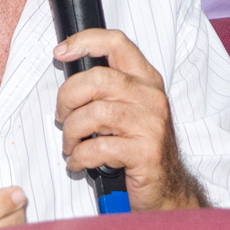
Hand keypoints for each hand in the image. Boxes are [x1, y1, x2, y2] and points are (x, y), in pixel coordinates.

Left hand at [53, 29, 202, 210]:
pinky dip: (79, 157)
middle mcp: (151, 97)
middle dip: (67, 98)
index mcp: (146, 80)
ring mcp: (151, 124)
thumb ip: (107, 89)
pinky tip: (78, 163)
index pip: (116, 43)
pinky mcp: (146, 153)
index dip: (84, 42)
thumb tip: (68, 76)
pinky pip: (98, 148)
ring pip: (94, 114)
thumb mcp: (129, 109)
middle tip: (61, 116)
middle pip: (96, 79)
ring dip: (71, 132)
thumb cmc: (140, 146)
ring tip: (70, 145)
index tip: (61, 52)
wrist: (168, 188)